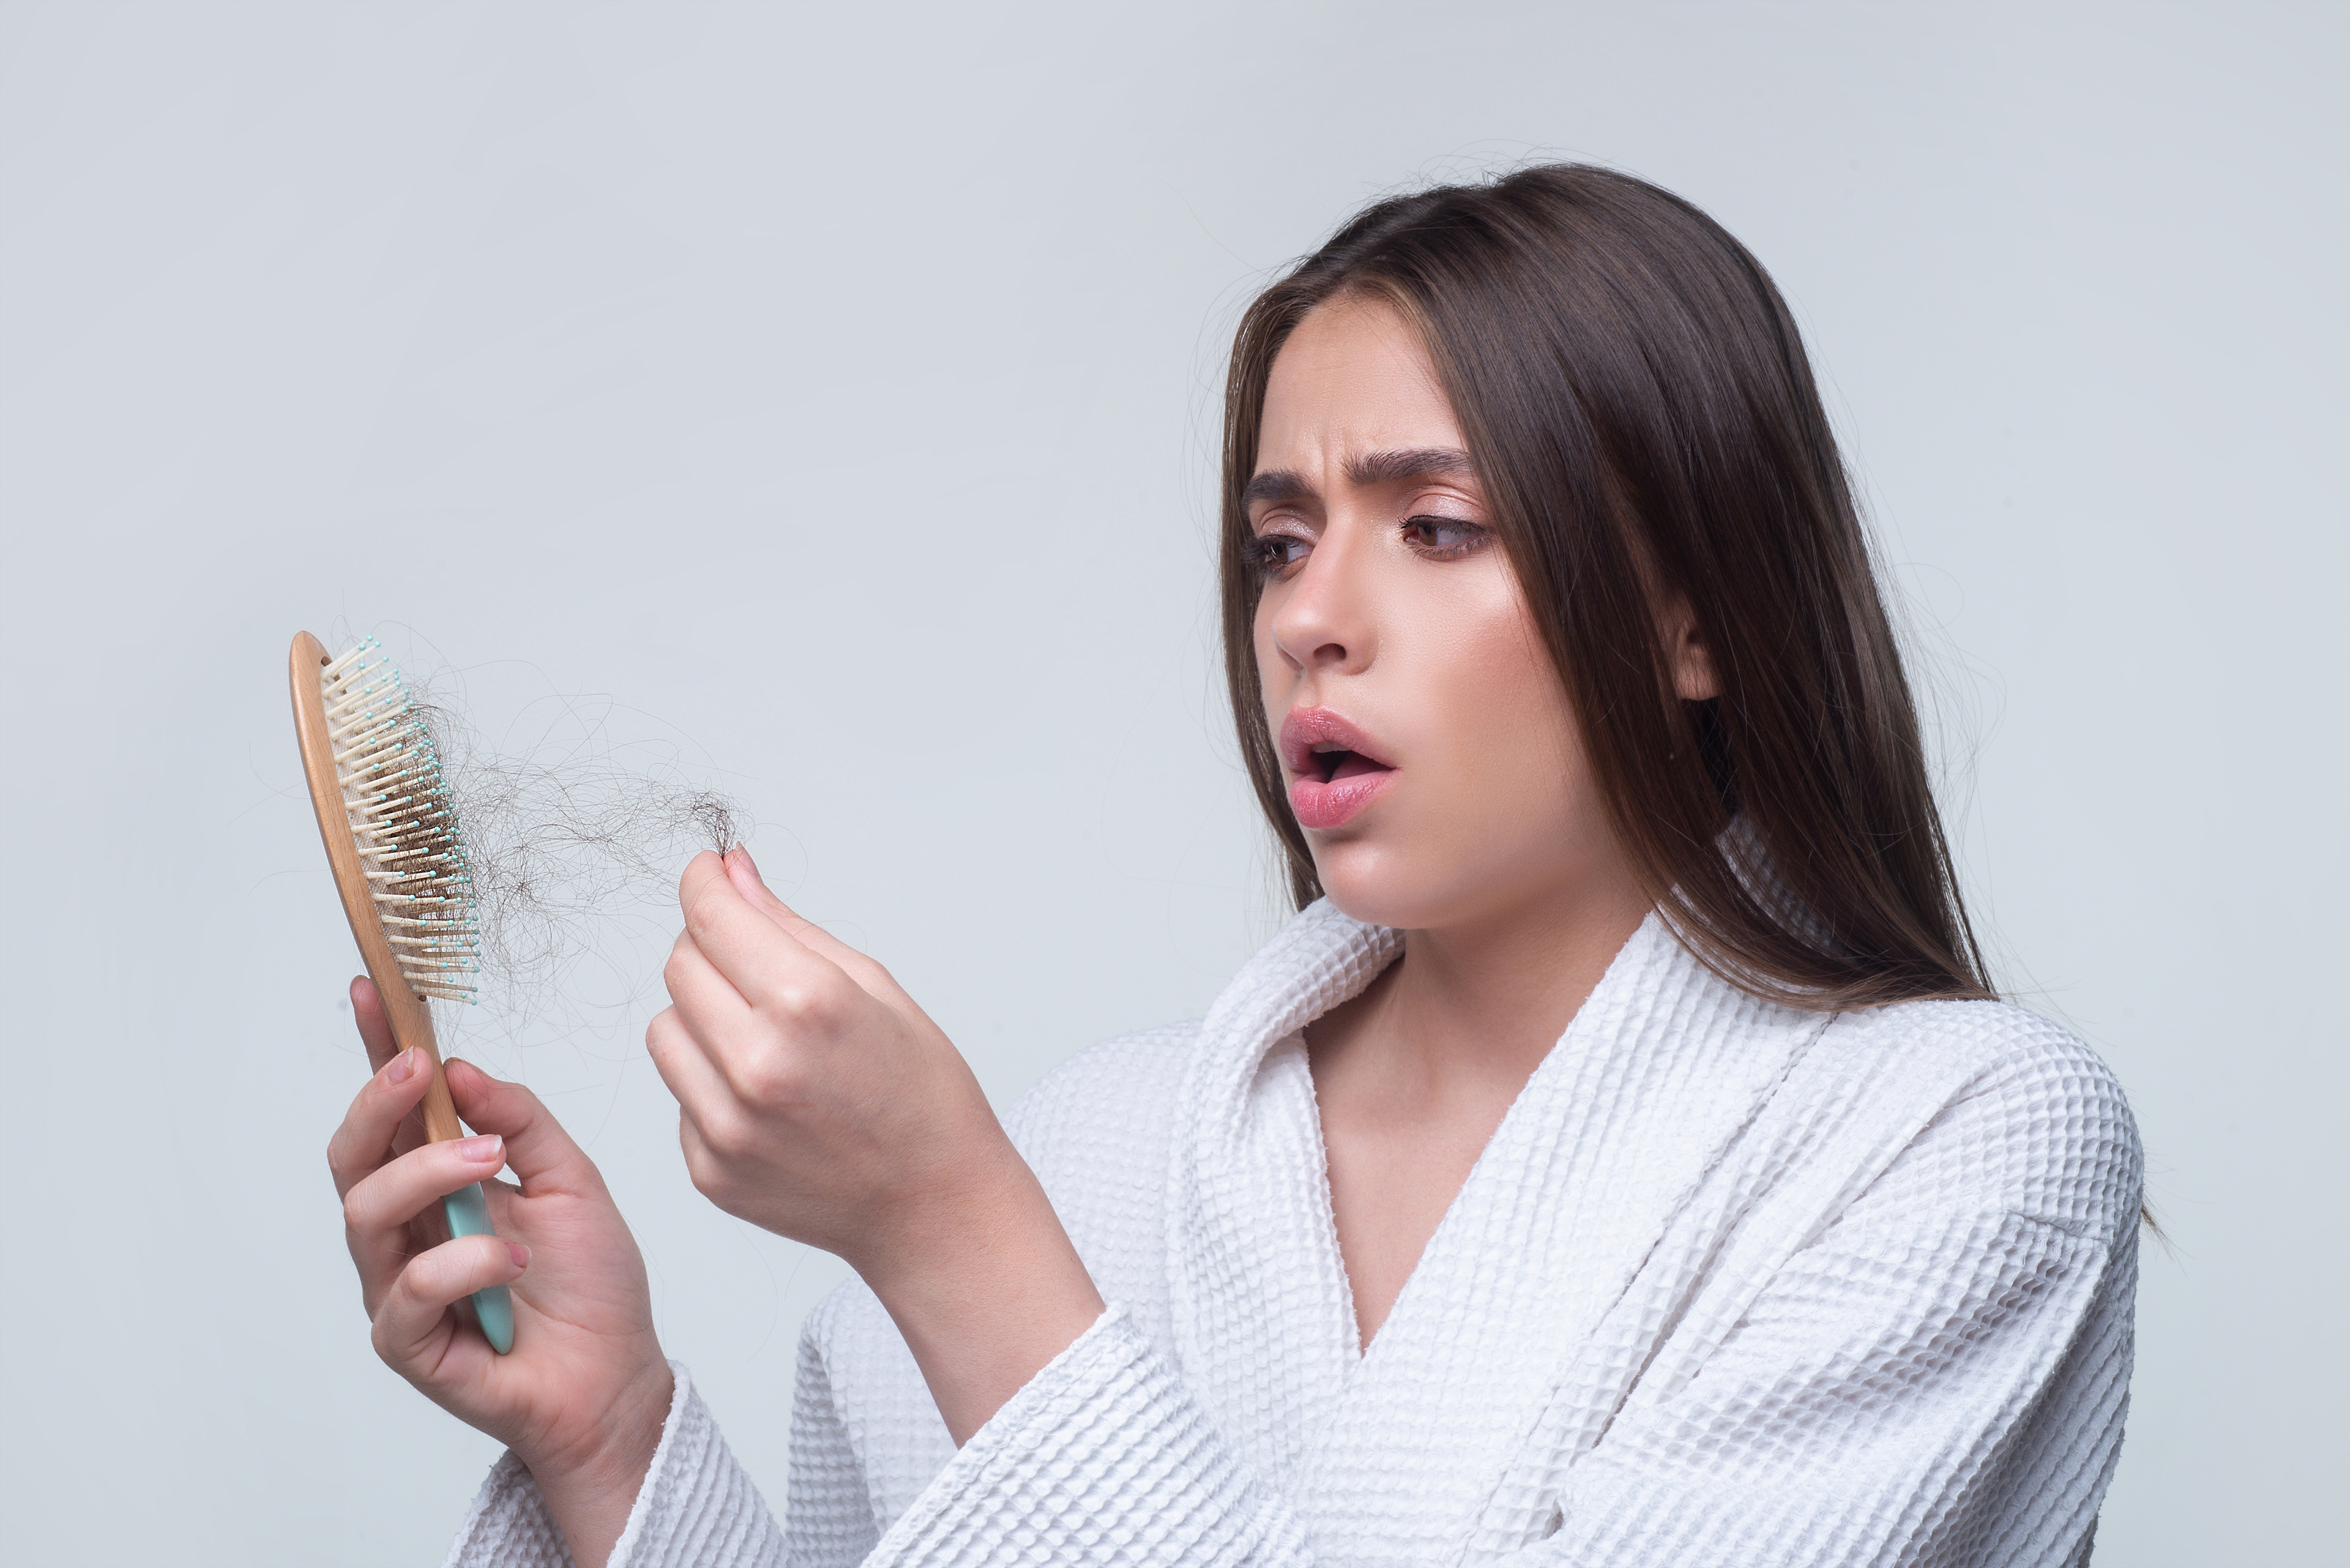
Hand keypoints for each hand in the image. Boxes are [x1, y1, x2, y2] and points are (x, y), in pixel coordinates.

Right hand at [329, 978, 672, 1566]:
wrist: (617, 1376)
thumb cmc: (591, 1285)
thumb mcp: (573, 1180)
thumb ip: (522, 1121)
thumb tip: (464, 1070)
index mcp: (439, 1184)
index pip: (395, 1112)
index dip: (378, 1053)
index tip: (372, 991)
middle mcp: (406, 1230)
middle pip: (352, 1157)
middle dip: (380, 1105)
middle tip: (423, 1074)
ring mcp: (398, 1287)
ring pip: (365, 1214)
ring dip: (427, 1175)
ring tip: (491, 1164)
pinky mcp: (408, 1343)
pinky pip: (409, 1291)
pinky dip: (466, 1263)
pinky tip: (516, 1259)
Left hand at [647, 847, 1103, 1442]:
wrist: (935, 1209)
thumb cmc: (923, 1096)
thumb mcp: (875, 988)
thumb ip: (789, 927)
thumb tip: (732, 873)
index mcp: (806, 1004)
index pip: (712, 918)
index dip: (703, 884)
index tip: (707, 874)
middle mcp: (757, 1064)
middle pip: (679, 968)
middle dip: (709, 948)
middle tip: (754, 964)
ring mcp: (726, 1125)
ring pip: (664, 1030)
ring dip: (701, 1017)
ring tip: (763, 1038)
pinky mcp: (709, 1169)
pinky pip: (679, 1094)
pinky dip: (710, 1081)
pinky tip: (768, 1097)